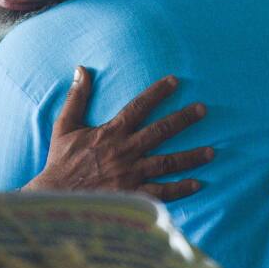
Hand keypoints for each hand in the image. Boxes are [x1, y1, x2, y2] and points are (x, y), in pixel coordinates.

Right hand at [22, 66, 213, 200]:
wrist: (56, 198)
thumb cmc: (60, 162)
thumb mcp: (64, 126)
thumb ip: (76, 97)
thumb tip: (81, 69)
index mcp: (111, 132)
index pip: (139, 106)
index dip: (158, 92)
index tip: (175, 81)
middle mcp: (125, 152)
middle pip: (161, 131)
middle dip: (183, 119)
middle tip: (202, 109)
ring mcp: (131, 175)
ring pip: (167, 163)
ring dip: (191, 156)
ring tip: (211, 151)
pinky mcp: (133, 196)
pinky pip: (162, 192)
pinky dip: (180, 189)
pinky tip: (197, 184)